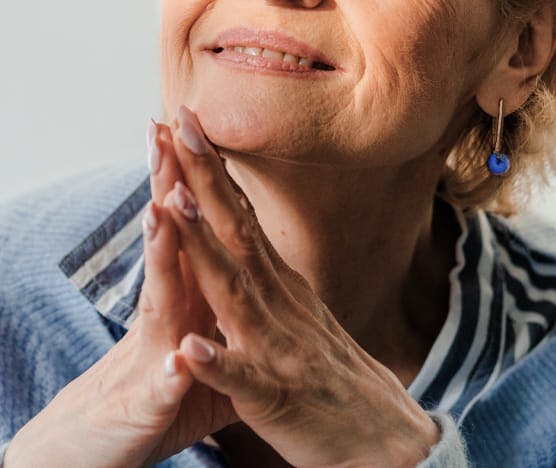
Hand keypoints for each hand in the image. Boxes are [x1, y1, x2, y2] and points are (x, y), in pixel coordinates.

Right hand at [5, 122, 235, 466]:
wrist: (108, 445)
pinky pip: (162, 388)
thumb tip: (228, 252)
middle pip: (168, 240)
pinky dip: (170, 373)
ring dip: (160, 255)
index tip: (196, 124)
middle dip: (168, 186)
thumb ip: (207, 288)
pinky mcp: (148, 406)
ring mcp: (153, 353)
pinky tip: (179, 357)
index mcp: (185, 289)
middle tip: (166, 131)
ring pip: (160, 299)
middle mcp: (164, 310)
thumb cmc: (160, 384)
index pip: (190, 222)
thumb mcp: (193, 323)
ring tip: (159, 210)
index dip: (195, 176)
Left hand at [161, 105, 439, 467]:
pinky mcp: (277, 398)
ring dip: (205, 249)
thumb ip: (264, 273)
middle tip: (179, 123)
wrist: (382, 438)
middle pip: (236, 231)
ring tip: (174, 207)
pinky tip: (189, 349)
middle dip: (203, 177)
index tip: (185, 121)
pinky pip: (244, 380)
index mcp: (276, 283)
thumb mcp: (296, 309)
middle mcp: (277, 301)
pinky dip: (218, 363)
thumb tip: (238, 230)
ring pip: (236, 292)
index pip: (238, 213)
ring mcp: (278, 346)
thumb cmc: (328, 373)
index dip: (210, 168)